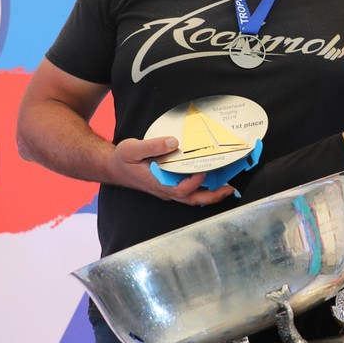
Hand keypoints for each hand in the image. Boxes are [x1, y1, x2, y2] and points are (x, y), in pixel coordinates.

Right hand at [112, 136, 235, 204]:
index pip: (180, 189)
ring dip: (210, 194)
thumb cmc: (123, 160)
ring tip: (227, 187)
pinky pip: (189, 191)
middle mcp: (164, 190)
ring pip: (192, 197)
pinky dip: (202, 189)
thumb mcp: (132, 149)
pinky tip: (212, 181)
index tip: (203, 171)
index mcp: (157, 183)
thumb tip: (173, 142)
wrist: (114, 167)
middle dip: (212, 196)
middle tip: (229, 189)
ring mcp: (167, 190)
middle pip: (191, 199)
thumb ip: (152, 146)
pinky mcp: (169, 186)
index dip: (194, 182)